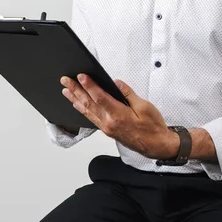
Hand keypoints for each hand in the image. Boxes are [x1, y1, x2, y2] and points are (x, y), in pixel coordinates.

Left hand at [60, 73, 178, 159]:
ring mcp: (107, 128)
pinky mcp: (107, 131)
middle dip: (76, 90)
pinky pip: (91, 118)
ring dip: (75, 99)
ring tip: (66, 90)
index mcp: (118, 115)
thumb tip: (116, 83)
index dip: (89, 85)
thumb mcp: (144, 106)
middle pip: (88, 104)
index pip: (99, 97)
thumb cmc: (153, 127)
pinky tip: (78, 104)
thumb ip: (128, 94)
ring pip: (87, 112)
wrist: (156, 145)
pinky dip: (82, 110)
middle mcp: (109, 123)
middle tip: (65, 80)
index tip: (81, 76)